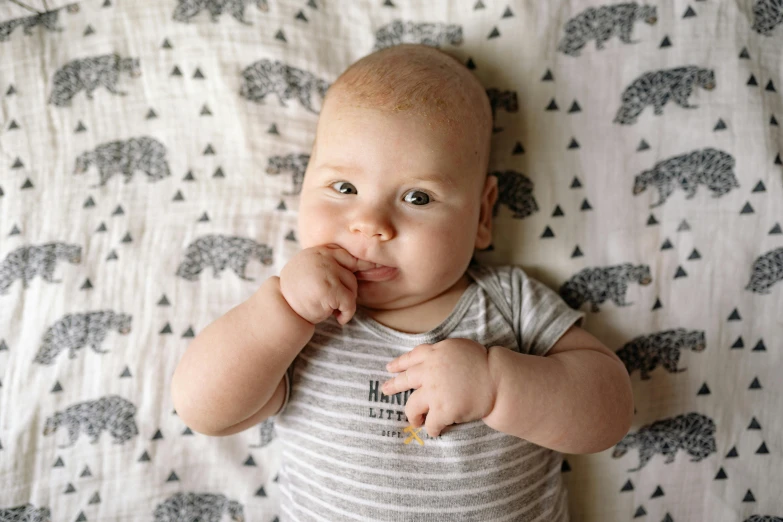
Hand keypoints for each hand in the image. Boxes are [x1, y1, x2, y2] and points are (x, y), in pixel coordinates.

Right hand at [279, 244, 375, 325]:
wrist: (282, 309)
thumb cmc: (298, 292)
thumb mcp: (312, 270)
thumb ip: (330, 264)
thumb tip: (369, 265)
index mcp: (320, 250)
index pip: (349, 255)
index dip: (366, 263)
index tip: (382, 267)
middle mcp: (324, 257)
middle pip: (352, 274)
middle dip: (348, 291)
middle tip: (333, 302)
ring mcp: (326, 271)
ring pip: (352, 288)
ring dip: (345, 304)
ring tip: (329, 308)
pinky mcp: (329, 289)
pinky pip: (350, 302)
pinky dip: (346, 314)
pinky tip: (336, 318)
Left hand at [382, 338, 496, 437]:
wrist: (497, 381)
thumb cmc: (483, 363)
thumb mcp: (458, 347)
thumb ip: (441, 353)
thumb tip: (430, 360)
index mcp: (434, 353)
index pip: (411, 358)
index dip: (399, 364)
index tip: (390, 368)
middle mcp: (429, 371)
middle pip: (405, 380)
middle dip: (393, 386)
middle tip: (385, 390)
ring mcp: (434, 391)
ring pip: (411, 407)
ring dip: (412, 415)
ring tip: (414, 420)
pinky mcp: (442, 410)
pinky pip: (430, 424)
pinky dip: (432, 429)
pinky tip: (435, 431)